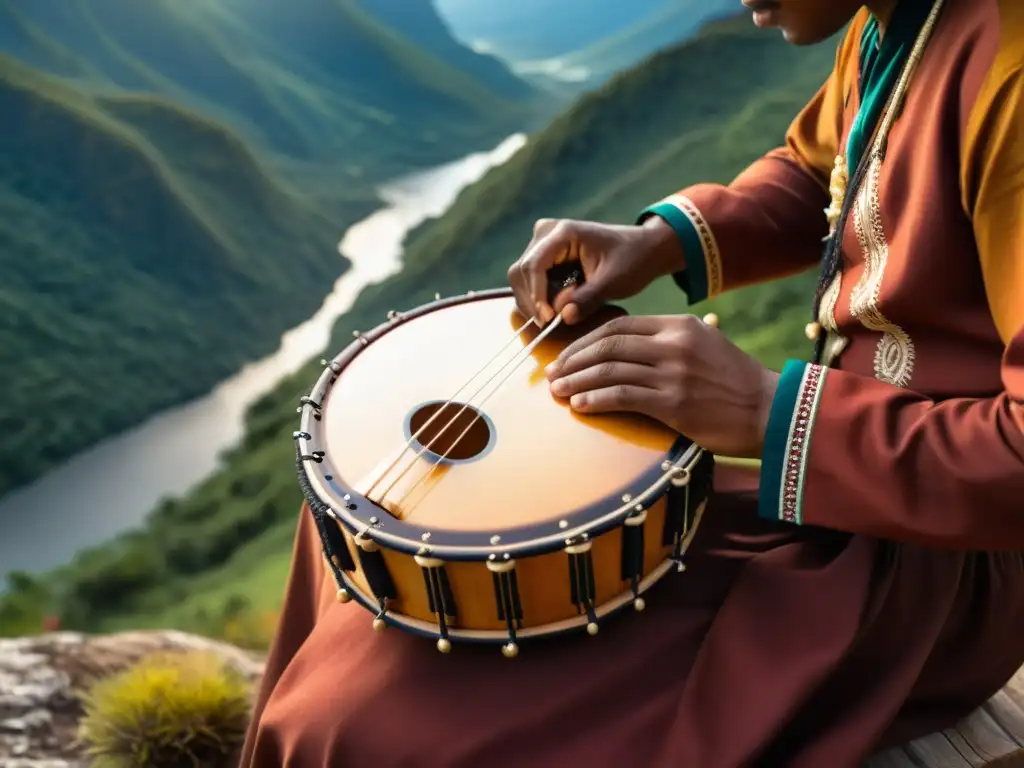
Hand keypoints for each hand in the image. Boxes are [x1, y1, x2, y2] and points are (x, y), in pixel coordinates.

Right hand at [507, 217, 683, 326]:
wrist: (644, 249)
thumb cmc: (632, 260)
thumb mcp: (613, 282)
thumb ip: (587, 299)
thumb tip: (563, 317)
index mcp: (563, 232)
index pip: (534, 266)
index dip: (536, 295)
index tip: (548, 319)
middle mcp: (546, 233)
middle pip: (520, 272)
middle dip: (531, 301)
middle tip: (548, 324)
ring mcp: (543, 243)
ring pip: (520, 278)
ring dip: (532, 301)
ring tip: (553, 319)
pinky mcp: (545, 256)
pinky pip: (530, 280)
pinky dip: (537, 298)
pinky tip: (553, 311)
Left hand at [545, 314, 779, 458]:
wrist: (772, 411)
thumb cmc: (737, 383)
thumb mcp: (708, 344)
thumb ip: (673, 340)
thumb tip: (637, 344)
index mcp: (679, 326)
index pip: (619, 326)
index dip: (586, 341)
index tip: (567, 355)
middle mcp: (674, 344)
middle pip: (608, 345)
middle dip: (573, 360)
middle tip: (553, 374)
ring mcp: (673, 373)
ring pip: (610, 370)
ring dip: (578, 382)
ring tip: (558, 392)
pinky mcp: (674, 403)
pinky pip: (623, 397)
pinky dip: (596, 400)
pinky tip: (580, 406)